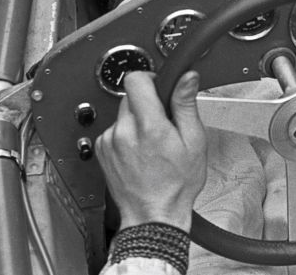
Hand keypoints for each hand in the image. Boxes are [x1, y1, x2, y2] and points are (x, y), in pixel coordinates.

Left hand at [95, 70, 206, 232]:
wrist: (153, 216)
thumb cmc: (176, 185)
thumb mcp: (194, 142)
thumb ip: (185, 105)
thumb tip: (186, 78)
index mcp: (149, 127)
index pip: (136, 79)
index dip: (150, 78)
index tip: (160, 86)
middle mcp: (124, 131)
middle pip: (130, 96)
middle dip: (147, 103)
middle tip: (163, 123)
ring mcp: (109, 141)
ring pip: (122, 113)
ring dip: (136, 120)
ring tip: (151, 143)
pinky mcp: (101, 150)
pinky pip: (114, 129)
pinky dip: (126, 135)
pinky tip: (139, 152)